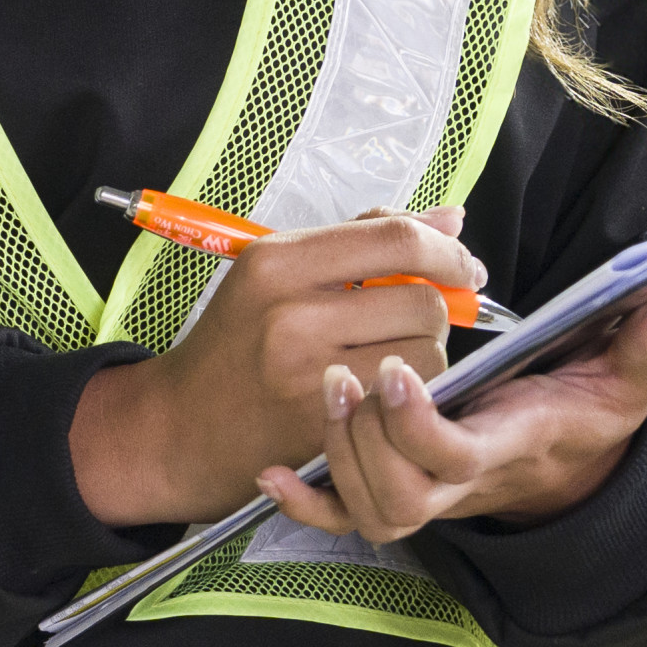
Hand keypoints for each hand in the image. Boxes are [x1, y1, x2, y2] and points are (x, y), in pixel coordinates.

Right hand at [69, 207, 484, 527]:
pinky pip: (406, 399)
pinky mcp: (326, 425)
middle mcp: (291, 314)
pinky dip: (408, 394)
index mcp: (278, 261)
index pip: (395, 240)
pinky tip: (379, 392)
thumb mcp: (278, 272)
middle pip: (422, 300)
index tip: (463, 264)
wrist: (183, 425)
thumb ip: (364, 240)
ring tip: (387, 357)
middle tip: (410, 321)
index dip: (446, 251)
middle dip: (434, 309)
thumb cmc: (237, 342)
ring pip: (426, 353)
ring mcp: (309, 375)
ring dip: (425, 355)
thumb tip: (452, 221)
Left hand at [263, 288, 646, 544]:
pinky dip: (307, 504)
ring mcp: (425, 491)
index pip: (454, 456)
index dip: (417, 424)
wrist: (564, 463)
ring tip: (327, 389)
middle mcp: (459, 481)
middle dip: (365, 441)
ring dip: (337, 455)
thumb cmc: (584, 413)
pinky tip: (276, 473)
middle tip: (346, 374)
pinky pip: (344, 518)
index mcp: (506, 446)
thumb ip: (643, 348)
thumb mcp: (627, 380)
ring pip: (370, 508)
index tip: (396, 366)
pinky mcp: (397, 489)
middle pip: (401, 496)